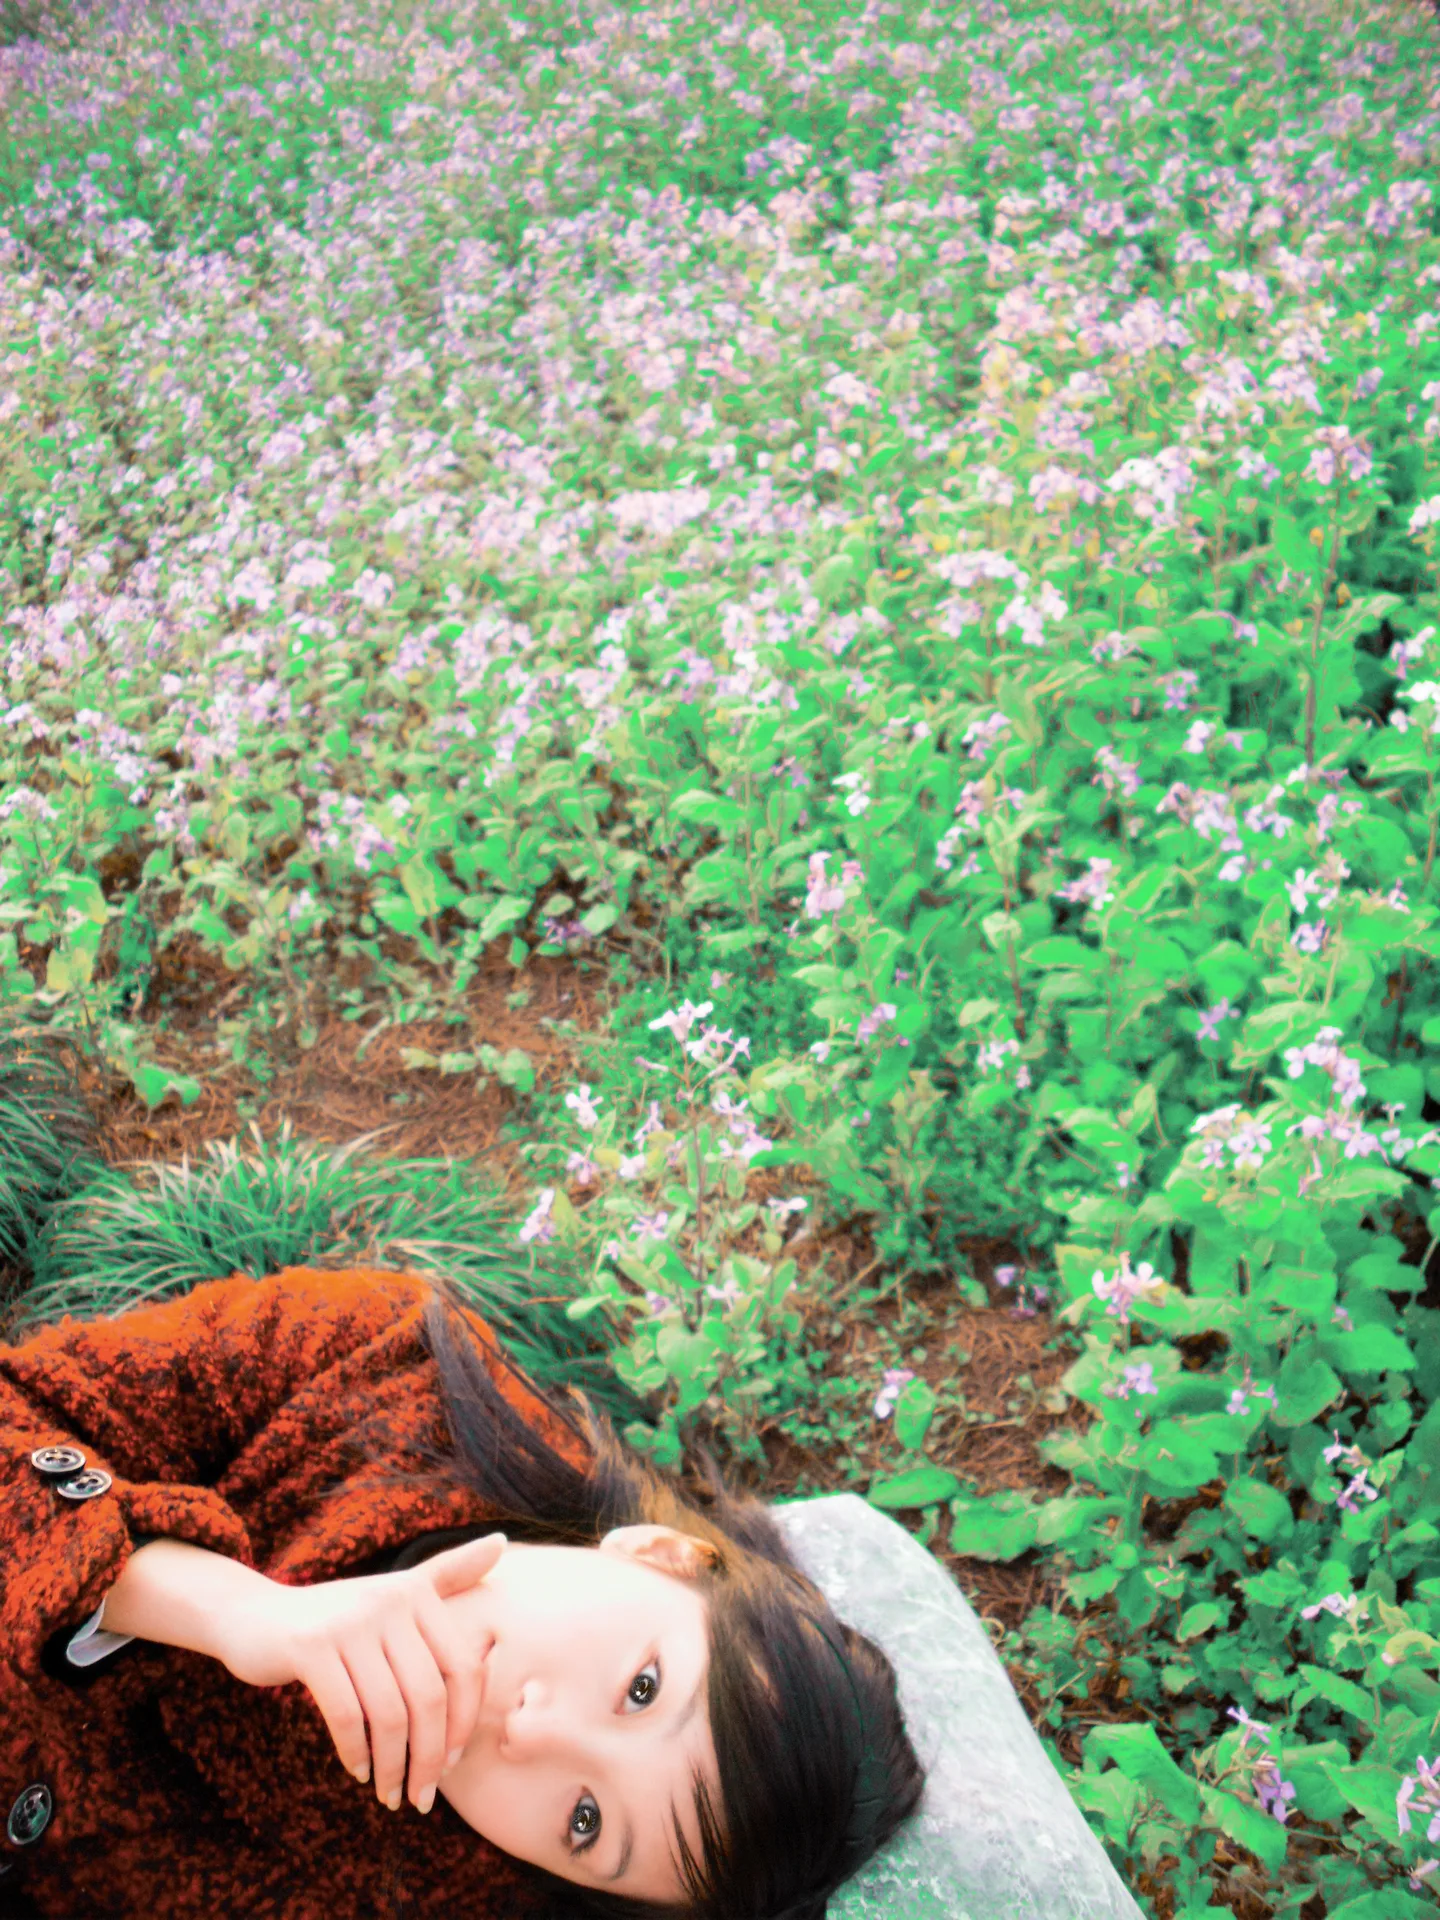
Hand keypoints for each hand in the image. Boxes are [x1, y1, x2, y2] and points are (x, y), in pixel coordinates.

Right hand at [215, 1531, 506, 1813]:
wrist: (255, 1616)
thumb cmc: (338, 1618)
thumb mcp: (394, 1592)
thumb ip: (448, 1572)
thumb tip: (502, 1542)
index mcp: (417, 1593)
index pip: (462, 1669)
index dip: (463, 1723)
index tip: (450, 1763)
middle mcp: (389, 1601)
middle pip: (429, 1697)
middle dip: (429, 1757)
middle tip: (421, 1797)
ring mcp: (349, 1622)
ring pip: (390, 1713)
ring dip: (394, 1766)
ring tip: (391, 1794)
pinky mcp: (311, 1647)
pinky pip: (348, 1716)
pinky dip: (357, 1753)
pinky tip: (360, 1772)